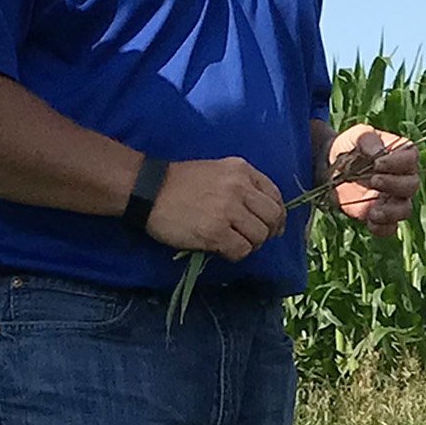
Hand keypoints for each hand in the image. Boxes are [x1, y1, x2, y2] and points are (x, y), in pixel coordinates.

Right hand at [145, 156, 285, 258]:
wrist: (148, 189)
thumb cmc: (180, 182)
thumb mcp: (217, 171)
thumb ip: (241, 184)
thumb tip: (262, 213)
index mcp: (241, 170)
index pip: (275, 195)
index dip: (277, 215)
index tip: (273, 226)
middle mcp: (239, 187)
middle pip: (272, 216)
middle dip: (268, 231)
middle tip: (254, 239)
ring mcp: (227, 209)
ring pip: (259, 235)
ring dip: (250, 244)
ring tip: (235, 243)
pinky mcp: (215, 231)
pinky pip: (241, 250)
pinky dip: (236, 254)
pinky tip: (223, 250)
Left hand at [325, 124, 418, 235]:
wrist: (329, 167)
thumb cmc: (348, 146)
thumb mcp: (356, 136)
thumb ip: (367, 139)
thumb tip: (377, 154)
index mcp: (401, 155)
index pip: (411, 159)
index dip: (398, 163)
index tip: (377, 163)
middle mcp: (402, 177)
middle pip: (411, 185)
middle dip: (394, 185)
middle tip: (373, 180)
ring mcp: (392, 199)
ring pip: (405, 209)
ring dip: (391, 212)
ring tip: (373, 211)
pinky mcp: (380, 215)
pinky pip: (389, 228)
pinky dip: (381, 227)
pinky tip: (369, 220)